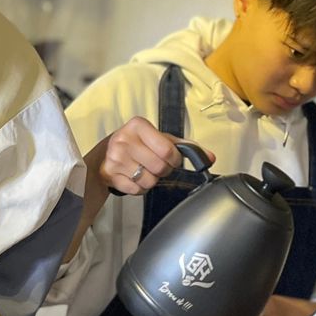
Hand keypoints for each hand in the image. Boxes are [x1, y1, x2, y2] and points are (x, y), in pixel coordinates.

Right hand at [88, 117, 210, 196]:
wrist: (105, 153)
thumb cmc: (136, 143)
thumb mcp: (159, 138)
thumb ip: (185, 146)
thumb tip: (209, 157)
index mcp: (138, 125)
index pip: (167, 149)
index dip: (174, 159)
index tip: (171, 159)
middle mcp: (124, 139)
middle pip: (159, 167)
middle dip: (163, 170)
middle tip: (157, 165)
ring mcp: (115, 158)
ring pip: (149, 181)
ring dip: (152, 180)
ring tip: (144, 170)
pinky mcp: (110, 174)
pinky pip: (136, 190)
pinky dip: (140, 188)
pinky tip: (134, 177)